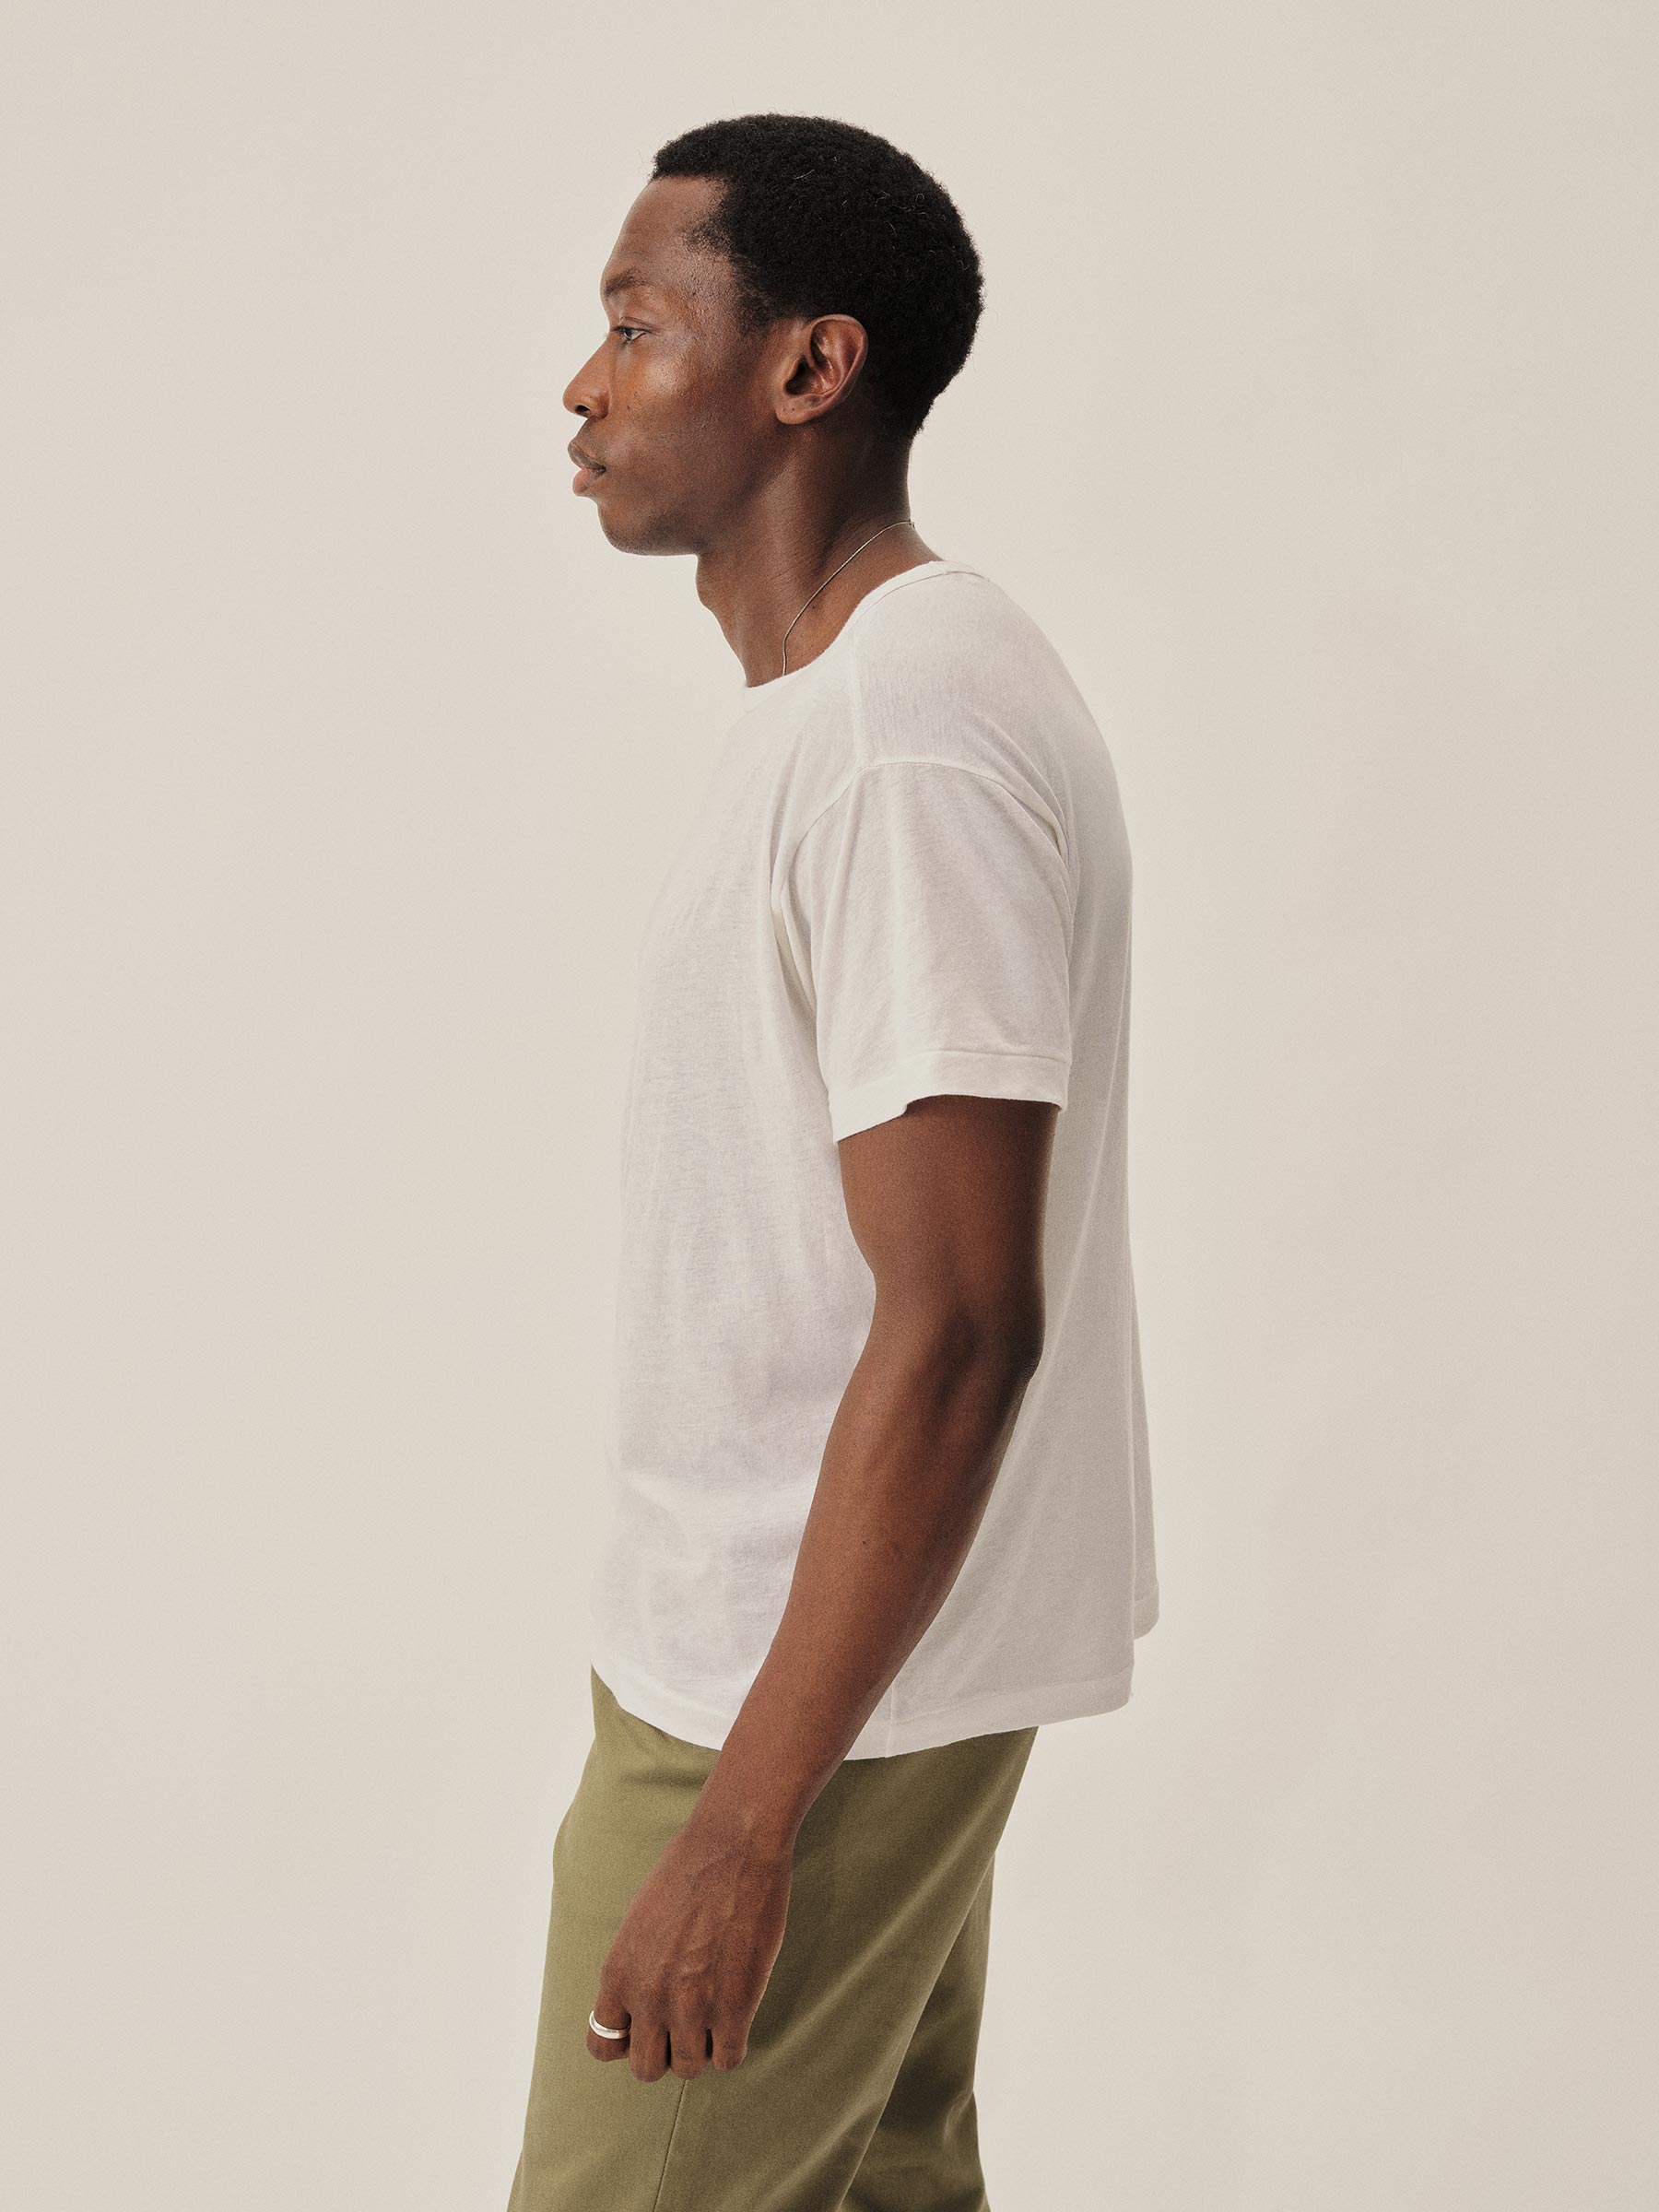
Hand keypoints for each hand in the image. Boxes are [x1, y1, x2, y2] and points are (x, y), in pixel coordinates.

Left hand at [586, 1801, 793, 2082]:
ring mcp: (690, 2006)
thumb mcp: (639, 1922)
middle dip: (665, 2049)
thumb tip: (640, 2006)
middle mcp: (647, 1998)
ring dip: (701, 2046)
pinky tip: (737, 2014)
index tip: (647, 2023)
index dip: (627, 2039)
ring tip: (714, 2013)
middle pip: (646, 2068)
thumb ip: (635, 1969)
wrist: (731, 1845)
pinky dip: (732, 2044)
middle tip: (685, 2019)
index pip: (603, 2045)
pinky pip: (727, 2059)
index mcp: (617, 1974)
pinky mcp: (734, 2006)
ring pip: (688, 2068)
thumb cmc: (687, 1871)